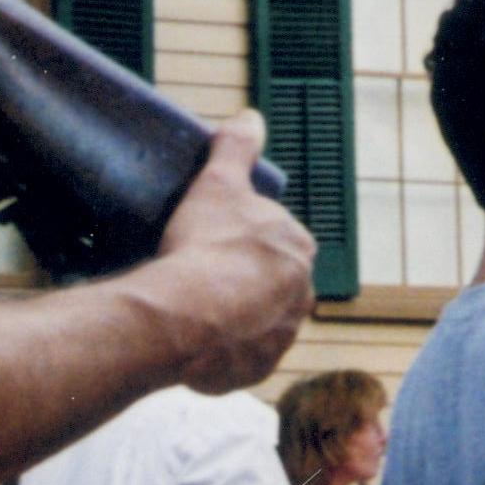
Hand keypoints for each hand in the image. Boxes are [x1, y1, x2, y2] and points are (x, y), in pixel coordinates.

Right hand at [151, 112, 315, 391]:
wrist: (184, 315)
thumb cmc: (204, 243)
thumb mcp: (217, 182)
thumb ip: (236, 147)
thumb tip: (250, 115)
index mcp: (298, 249)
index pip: (276, 240)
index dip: (242, 239)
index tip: (212, 241)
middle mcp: (301, 295)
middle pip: (269, 282)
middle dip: (241, 278)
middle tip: (199, 273)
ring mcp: (282, 337)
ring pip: (256, 320)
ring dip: (233, 315)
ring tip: (193, 307)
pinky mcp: (259, 369)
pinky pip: (241, 355)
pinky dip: (222, 349)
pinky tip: (195, 337)